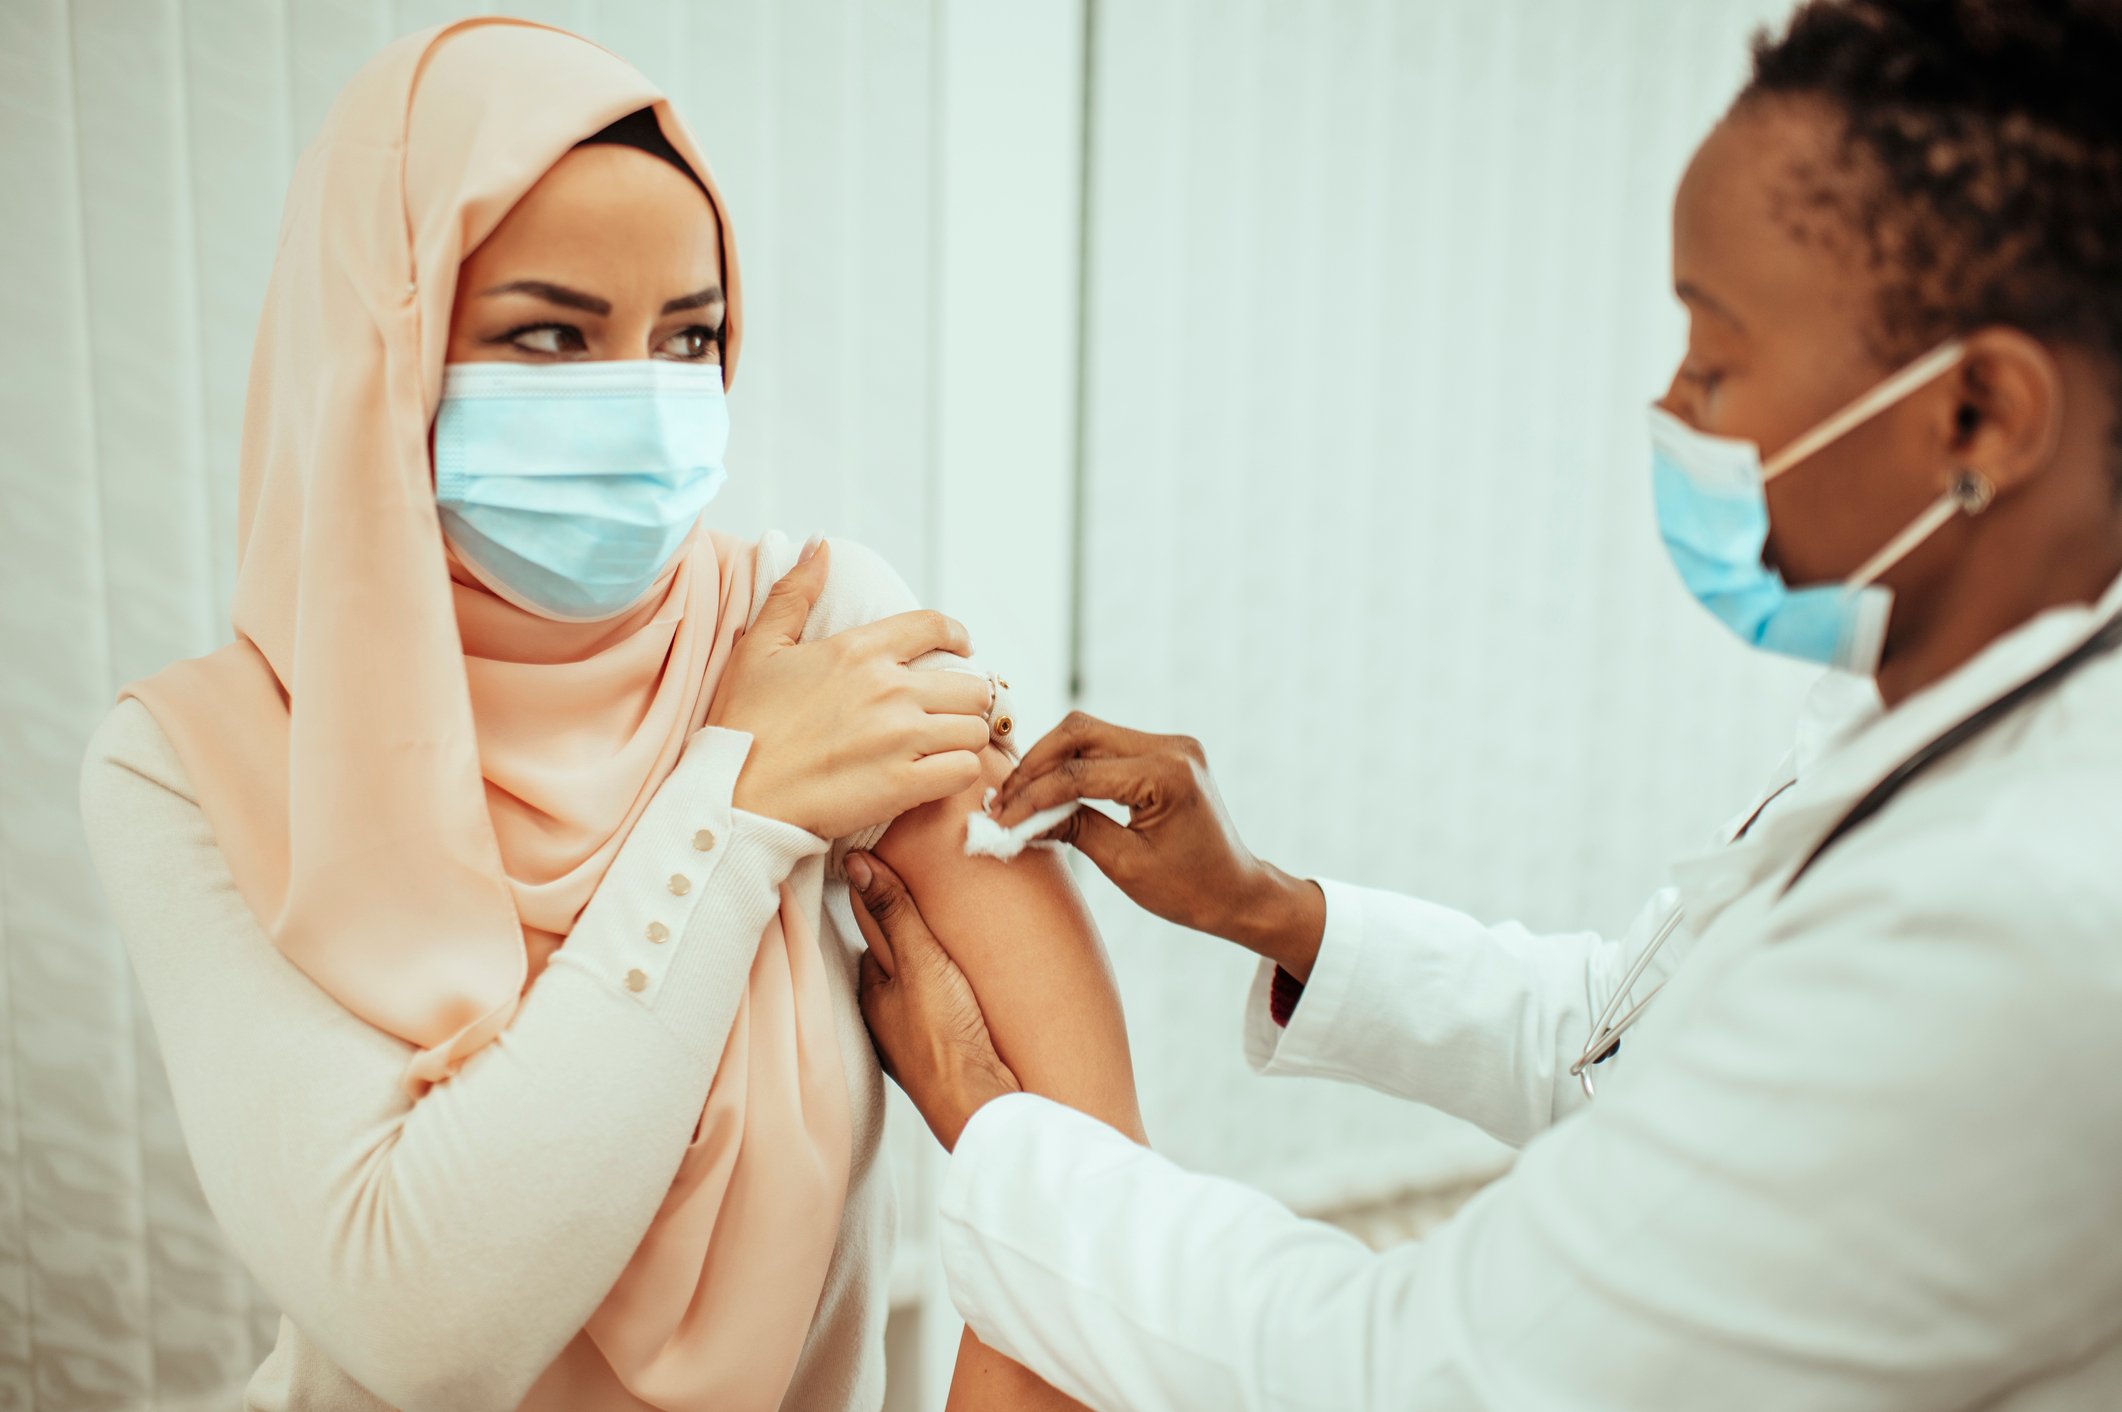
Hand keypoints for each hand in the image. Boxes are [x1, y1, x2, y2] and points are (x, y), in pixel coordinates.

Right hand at [708, 540, 995, 839]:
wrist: (734, 795)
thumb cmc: (744, 723)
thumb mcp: (760, 647)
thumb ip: (794, 593)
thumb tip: (819, 545)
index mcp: (859, 650)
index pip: (934, 627)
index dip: (957, 635)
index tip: (961, 648)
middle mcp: (889, 688)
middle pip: (970, 685)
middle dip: (965, 697)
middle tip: (950, 711)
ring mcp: (900, 738)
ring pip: (974, 729)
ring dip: (964, 736)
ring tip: (946, 744)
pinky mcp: (904, 785)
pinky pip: (965, 770)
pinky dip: (960, 772)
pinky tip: (940, 774)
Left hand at [847, 851, 1019, 1151]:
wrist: (982, 1106)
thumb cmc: (946, 1037)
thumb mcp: (921, 961)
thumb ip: (894, 912)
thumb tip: (856, 861)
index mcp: (872, 995)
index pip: (875, 939)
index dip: (892, 911)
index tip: (912, 887)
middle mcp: (887, 1022)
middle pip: (900, 967)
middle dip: (919, 944)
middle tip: (950, 914)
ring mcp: (916, 1045)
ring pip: (925, 994)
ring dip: (941, 974)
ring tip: (971, 950)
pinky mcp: (948, 1060)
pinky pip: (948, 1017)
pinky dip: (959, 1002)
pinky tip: (981, 996)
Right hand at [986, 712, 1326, 978]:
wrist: (1236, 892)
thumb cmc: (1189, 890)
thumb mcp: (1124, 865)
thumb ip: (1073, 828)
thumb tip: (1022, 815)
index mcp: (1167, 775)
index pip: (1079, 773)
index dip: (1033, 796)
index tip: (1001, 819)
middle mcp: (1172, 747)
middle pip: (1080, 732)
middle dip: (1036, 764)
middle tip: (1005, 800)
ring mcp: (1171, 745)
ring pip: (1089, 734)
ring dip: (1051, 762)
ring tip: (1020, 797)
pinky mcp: (1165, 752)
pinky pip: (1107, 748)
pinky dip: (1074, 766)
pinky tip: (1051, 791)